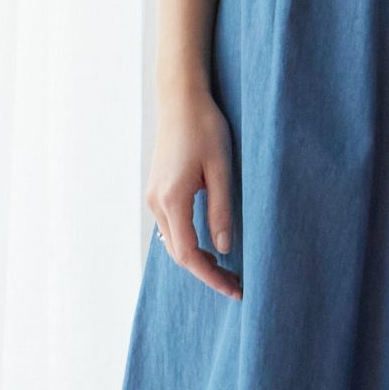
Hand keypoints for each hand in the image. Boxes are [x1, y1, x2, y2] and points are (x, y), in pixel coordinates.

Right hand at [147, 84, 241, 299]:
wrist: (180, 100)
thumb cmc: (205, 128)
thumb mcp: (221, 169)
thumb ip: (221, 211)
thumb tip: (224, 249)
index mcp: (172, 200)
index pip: (189, 255)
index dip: (211, 277)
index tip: (234, 289)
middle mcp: (156, 203)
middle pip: (178, 254)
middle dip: (206, 272)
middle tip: (236, 283)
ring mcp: (152, 197)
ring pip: (172, 243)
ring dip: (196, 259)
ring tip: (225, 268)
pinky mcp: (156, 190)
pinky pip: (170, 228)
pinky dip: (187, 243)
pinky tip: (208, 245)